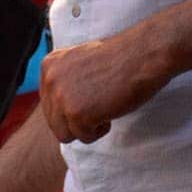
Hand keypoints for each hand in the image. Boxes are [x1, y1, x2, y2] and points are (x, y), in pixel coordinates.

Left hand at [39, 31, 173, 144]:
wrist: (142, 55)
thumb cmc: (120, 59)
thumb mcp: (80, 63)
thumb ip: (64, 82)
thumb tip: (60, 107)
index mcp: (49, 66)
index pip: (48, 104)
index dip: (71, 108)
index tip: (89, 100)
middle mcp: (49, 80)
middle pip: (54, 121)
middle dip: (77, 120)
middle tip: (99, 107)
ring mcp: (61, 97)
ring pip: (64, 133)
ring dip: (86, 128)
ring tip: (104, 111)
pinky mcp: (76, 113)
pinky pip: (84, 136)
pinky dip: (100, 130)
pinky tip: (110, 113)